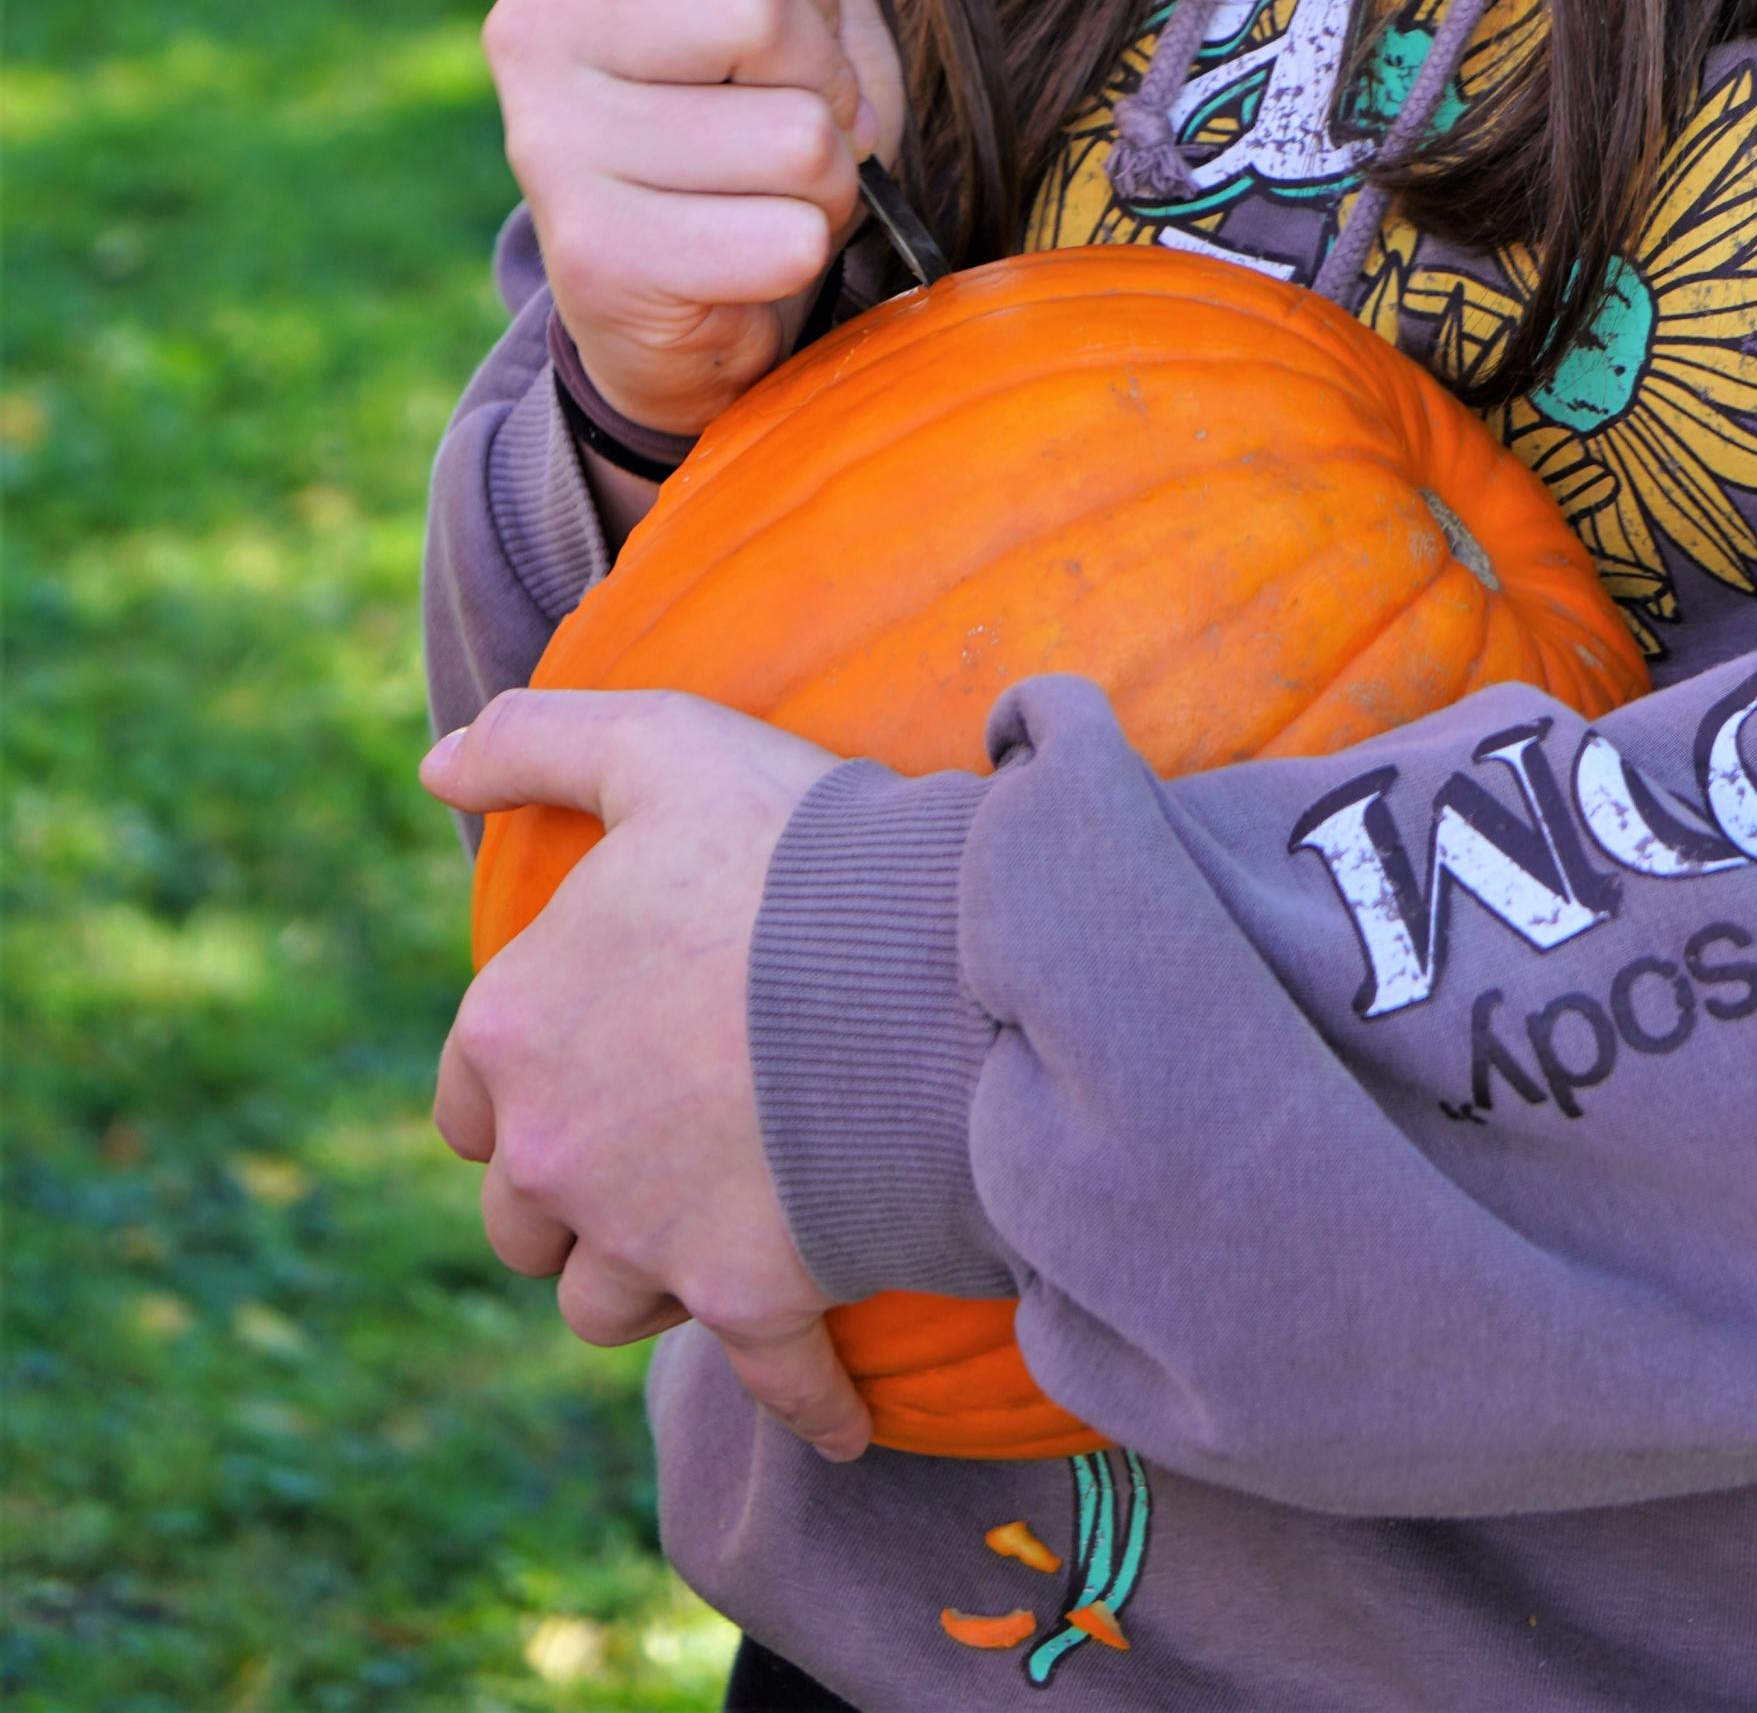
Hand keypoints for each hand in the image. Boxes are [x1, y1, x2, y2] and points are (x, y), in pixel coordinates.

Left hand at [422, 688, 868, 1457]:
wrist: (925, 963)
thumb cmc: (788, 847)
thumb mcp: (657, 744)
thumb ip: (536, 741)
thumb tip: (434, 766)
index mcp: (511, 1028)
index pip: (468, 1097)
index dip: (518, 1083)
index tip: (581, 1062)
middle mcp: (554, 1152)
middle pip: (524, 1218)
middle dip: (572, 1195)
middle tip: (650, 1147)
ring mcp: (649, 1238)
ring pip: (606, 1304)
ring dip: (651, 1280)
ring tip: (715, 1238)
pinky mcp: (751, 1299)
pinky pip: (770, 1381)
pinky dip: (803, 1399)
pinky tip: (835, 1411)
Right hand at [483, 0, 906, 437]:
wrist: (701, 301)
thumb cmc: (750, 123)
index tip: (784, 50)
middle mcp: (536, 29)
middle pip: (769, 10)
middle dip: (826, 87)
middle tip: (785, 129)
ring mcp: (549, 144)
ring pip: (795, 137)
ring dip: (820, 185)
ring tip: (758, 197)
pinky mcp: (591, 258)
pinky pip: (781, 237)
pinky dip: (796, 255)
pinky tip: (740, 260)